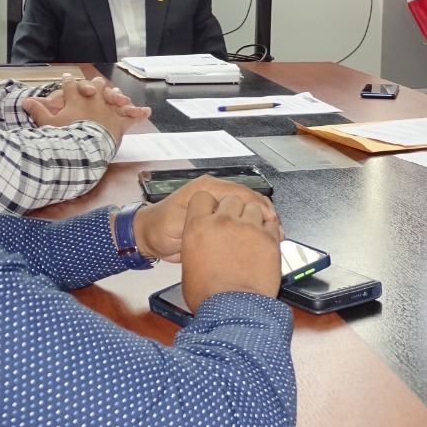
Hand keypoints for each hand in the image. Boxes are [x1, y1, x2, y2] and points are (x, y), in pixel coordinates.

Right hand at [22, 74, 148, 143]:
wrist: (82, 148)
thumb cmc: (64, 136)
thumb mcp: (47, 124)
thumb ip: (38, 111)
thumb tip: (25, 100)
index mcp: (75, 99)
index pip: (70, 85)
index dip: (68, 81)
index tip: (67, 77)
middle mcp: (93, 100)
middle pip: (95, 84)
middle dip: (94, 84)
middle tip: (94, 86)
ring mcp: (108, 109)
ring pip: (113, 96)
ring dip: (115, 96)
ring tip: (118, 97)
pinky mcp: (119, 121)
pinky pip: (131, 116)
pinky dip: (138, 114)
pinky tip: (147, 111)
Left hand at [133, 175, 279, 261]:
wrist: (149, 237)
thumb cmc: (159, 228)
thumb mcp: (179, 223)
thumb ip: (202, 220)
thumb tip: (225, 222)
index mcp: (206, 188)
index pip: (240, 192)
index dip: (258, 206)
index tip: (270, 221)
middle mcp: (214, 193)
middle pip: (249, 199)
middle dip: (265, 213)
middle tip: (277, 230)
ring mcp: (218, 205)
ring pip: (248, 208)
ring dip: (261, 220)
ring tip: (275, 234)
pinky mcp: (219, 218)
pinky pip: (240, 218)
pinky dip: (252, 227)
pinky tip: (261, 237)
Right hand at [178, 191, 284, 305]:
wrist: (233, 309)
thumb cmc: (209, 296)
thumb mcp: (189, 265)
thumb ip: (198, 244)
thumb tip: (204, 244)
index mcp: (198, 227)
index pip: (203, 197)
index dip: (208, 204)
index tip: (213, 211)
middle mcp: (223, 222)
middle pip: (231, 199)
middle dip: (233, 210)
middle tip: (234, 226)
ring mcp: (248, 227)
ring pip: (253, 207)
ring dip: (253, 217)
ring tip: (250, 235)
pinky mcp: (269, 237)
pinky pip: (271, 223)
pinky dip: (268, 229)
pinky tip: (263, 242)